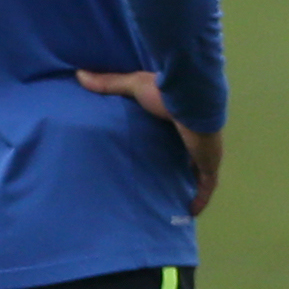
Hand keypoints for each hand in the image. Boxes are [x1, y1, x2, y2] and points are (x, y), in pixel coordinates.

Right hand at [76, 69, 222, 216]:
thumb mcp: (134, 86)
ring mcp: (204, 152)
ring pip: (197, 173)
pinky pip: (206, 186)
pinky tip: (191, 212)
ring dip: (188, 186)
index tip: (154, 156)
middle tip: (160, 184)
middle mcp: (194, 137)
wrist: (192, 97)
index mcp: (179, 120)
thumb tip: (80, 75)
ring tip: (172, 202)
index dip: (167, 145)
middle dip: (177, 169)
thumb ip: (109, 83)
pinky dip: (201, 198)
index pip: (174, 136)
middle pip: (186, 157)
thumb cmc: (166, 92)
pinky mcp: (208, 163)